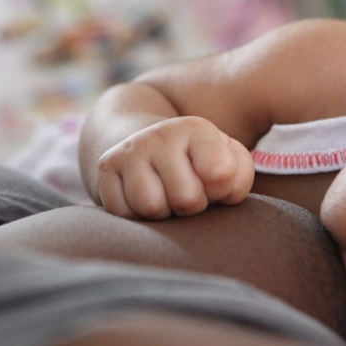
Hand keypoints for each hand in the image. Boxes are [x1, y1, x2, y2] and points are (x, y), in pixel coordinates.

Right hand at [95, 116, 254, 219]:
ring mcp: (130, 150)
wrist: (146, 145)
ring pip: (151, 207)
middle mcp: (161, 134)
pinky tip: (142, 199)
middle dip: (191, 207)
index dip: (221, 192)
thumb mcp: (228, 160)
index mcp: (197, 128)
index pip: (221, 175)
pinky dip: (137, 216)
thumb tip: (220, 186)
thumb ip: (239, 174)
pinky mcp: (105, 169)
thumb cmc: (198, 163)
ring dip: (163, 214)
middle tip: (187, 193)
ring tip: (166, 197)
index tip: (214, 183)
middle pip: (186, 199)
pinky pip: (124, 213)